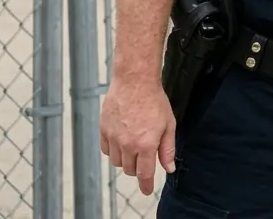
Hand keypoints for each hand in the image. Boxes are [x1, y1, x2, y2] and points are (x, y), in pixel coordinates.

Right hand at [99, 77, 175, 195]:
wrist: (135, 82)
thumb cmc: (155, 101)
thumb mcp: (169, 125)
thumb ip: (167, 149)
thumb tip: (169, 168)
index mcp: (145, 144)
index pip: (144, 174)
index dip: (145, 185)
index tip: (147, 191)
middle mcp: (127, 144)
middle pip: (130, 169)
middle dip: (138, 168)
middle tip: (145, 157)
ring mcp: (113, 138)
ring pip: (117, 162)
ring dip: (126, 160)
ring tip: (134, 145)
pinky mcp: (103, 130)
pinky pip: (106, 151)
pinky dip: (114, 151)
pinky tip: (122, 141)